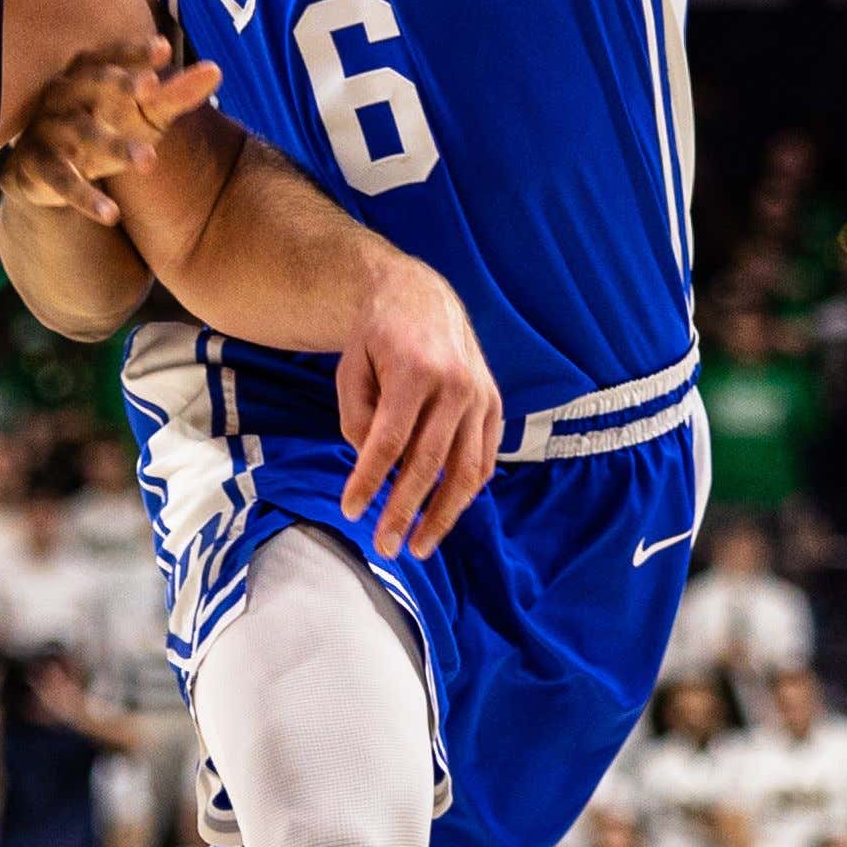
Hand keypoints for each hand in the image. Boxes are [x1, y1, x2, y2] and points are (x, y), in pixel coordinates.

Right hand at [4, 42, 220, 227]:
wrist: (45, 172)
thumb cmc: (100, 128)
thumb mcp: (138, 113)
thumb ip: (173, 94)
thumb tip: (216, 70)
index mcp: (86, 73)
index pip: (110, 56)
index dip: (134, 52)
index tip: (165, 49)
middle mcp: (63, 94)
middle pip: (90, 83)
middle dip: (118, 84)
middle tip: (152, 86)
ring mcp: (46, 129)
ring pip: (80, 133)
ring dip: (113, 146)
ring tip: (150, 161)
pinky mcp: (36, 165)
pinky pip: (60, 179)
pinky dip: (85, 197)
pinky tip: (112, 214)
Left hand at [335, 251, 500, 557]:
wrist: (422, 300)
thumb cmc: (378, 339)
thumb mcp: (351, 369)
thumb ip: (357, 418)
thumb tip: (372, 465)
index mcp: (415, 371)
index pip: (389, 442)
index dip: (369, 482)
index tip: (351, 512)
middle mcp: (455, 385)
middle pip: (429, 464)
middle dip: (404, 511)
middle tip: (385, 546)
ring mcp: (481, 396)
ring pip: (465, 470)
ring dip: (442, 515)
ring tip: (419, 547)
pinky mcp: (495, 405)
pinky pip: (485, 459)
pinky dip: (466, 491)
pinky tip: (445, 515)